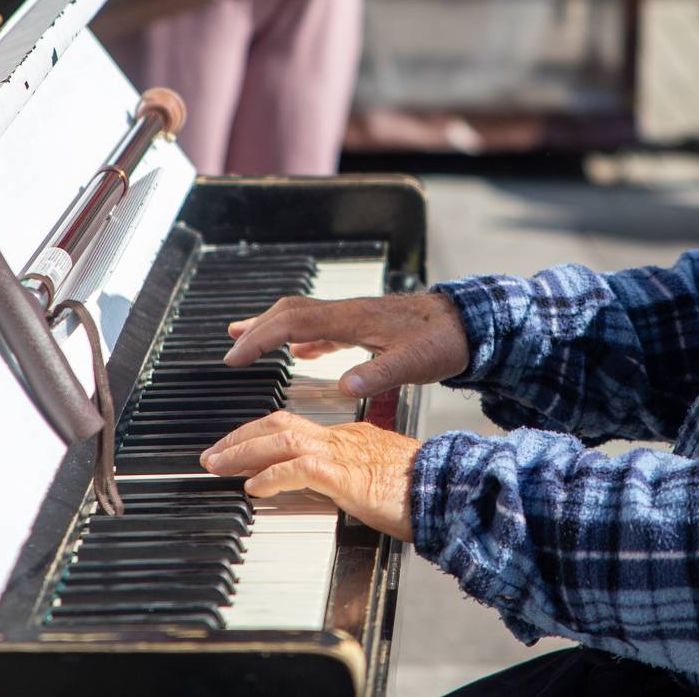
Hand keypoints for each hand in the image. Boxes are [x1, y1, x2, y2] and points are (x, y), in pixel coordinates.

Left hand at [200, 411, 419, 540]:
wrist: (447, 489)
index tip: (237, 449)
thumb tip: (333, 487)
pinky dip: (272, 475)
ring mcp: (344, 453)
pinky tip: (255, 486)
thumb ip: (352, 478)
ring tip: (218, 465)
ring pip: (281, 439)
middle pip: (280, 423)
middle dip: (240, 436)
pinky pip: (300, 468)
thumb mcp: (378, 479)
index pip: (296, 427)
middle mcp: (343, 438)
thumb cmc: (421, 491)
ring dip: (243, 451)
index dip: (260, 435)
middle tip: (212, 454)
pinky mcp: (346, 475)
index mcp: (351, 437)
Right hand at [224, 292, 469, 396]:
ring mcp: (356, 316)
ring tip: (245, 338)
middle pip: (290, 312)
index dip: (260, 339)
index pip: (293, 323)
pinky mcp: (366, 324)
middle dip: (256, 329)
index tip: (234, 358)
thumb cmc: (445, 341)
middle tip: (229, 349)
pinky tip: (299, 350)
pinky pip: (322, 324)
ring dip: (273, 326)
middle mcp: (349, 312)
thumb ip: (379, 374)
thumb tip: (344, 387)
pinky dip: (300, 335)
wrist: (469, 324)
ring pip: (303, 315)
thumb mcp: (415, 363)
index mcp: (353, 319)